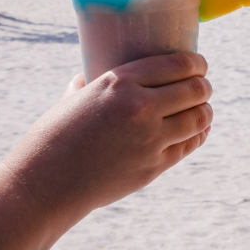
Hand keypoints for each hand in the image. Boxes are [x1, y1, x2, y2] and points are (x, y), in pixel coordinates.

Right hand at [0, 52, 211, 249]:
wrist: (44, 186)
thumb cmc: (53, 136)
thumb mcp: (74, 97)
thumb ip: (90, 81)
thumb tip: (90, 74)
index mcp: (121, 82)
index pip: (179, 64)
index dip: (198, 63)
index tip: (200, 64)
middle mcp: (141, 107)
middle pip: (196, 89)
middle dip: (205, 85)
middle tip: (202, 86)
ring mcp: (150, 139)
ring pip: (199, 117)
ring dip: (206, 110)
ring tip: (203, 107)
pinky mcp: (154, 166)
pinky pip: (190, 144)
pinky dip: (200, 134)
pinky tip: (199, 130)